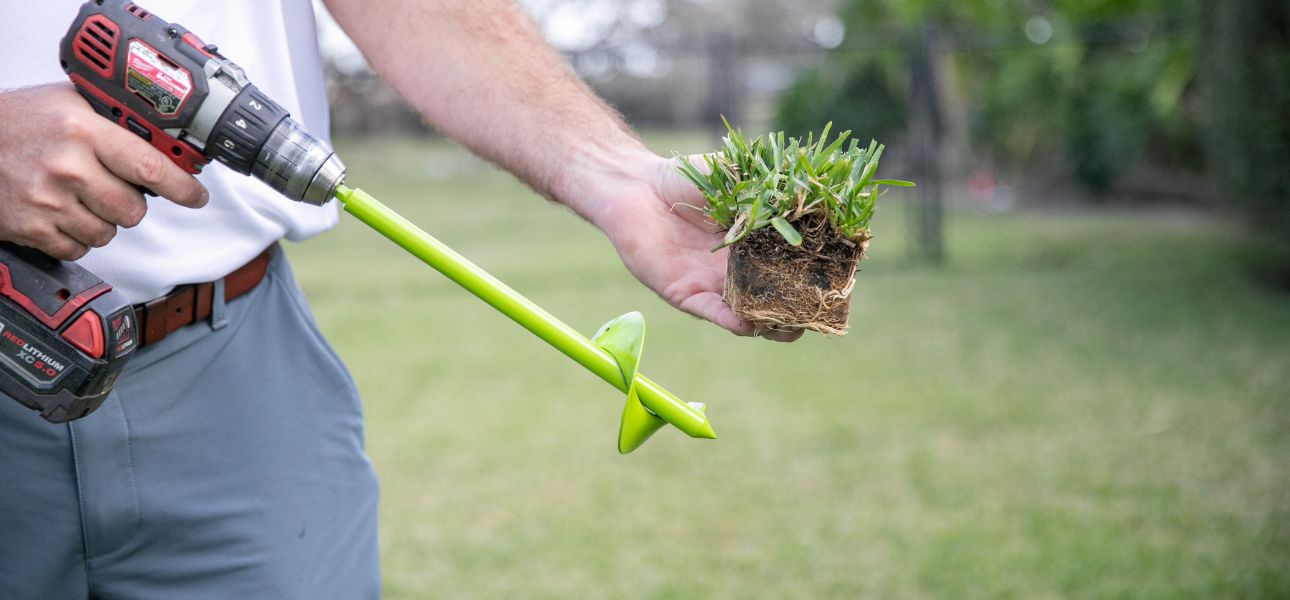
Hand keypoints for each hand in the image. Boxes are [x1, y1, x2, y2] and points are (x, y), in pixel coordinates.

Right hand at [0, 84, 207, 259]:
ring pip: (109, 232)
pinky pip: (79, 248)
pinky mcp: (32, 229)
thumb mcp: (70, 104)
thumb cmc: (18, 121)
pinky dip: (77, 236)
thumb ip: (116, 120)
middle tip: (112, 187)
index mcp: (82, 131)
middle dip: (132, 203)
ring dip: (103, 220)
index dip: (183, 187)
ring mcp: (48, 201)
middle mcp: (67, 167)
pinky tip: (62, 212)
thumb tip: (167, 140)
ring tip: (80, 196)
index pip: (150, 167)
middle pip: (134, 209)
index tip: (196, 196)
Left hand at [582, 153, 802, 341]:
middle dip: (800, 308)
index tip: (841, 280)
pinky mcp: (685, 294)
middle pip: (777, 300)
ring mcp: (712, 285)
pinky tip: (750, 323)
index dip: (816, 276)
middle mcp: (737, 270)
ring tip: (793, 325)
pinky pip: (713, 313)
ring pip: (750, 315)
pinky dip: (733, 320)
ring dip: (772, 323)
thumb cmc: (685, 177)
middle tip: (822, 310)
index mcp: (755, 244)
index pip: (792, 268)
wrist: (635, 184)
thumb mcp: (736, 178)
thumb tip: (812, 192)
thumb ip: (768, 190)